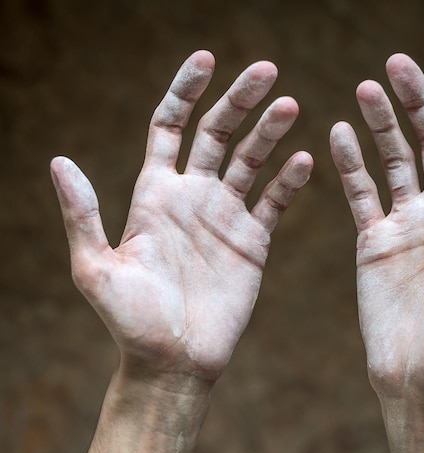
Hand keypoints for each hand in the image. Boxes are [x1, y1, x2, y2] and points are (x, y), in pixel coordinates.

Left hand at [51, 51, 312, 452]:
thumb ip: (84, 215)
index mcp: (154, 194)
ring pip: (251, 160)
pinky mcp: (253, 240)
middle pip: (218, 133)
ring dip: (270, 132)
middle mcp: (193, 197)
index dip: (186, 91)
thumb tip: (59, 161)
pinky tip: (304, 160)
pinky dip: (289, 180)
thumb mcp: (97, 269)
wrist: (175, 361)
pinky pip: (275, 201)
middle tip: (266, 71)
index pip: (171, 127)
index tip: (206, 60)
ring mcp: (226, 216)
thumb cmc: (131, 321)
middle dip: (239, 100)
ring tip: (289, 107)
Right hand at [330, 53, 423, 452]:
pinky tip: (340, 132)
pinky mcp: (373, 241)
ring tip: (365, 88)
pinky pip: (361, 192)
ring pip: (395, 160)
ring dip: (381, 124)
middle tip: (395, 64)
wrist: (417, 382)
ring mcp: (408, 224)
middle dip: (419, 102)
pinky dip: (351, 162)